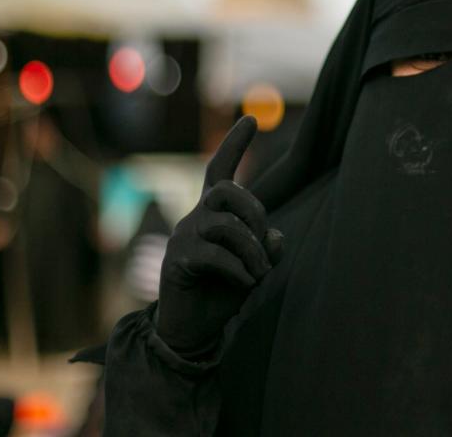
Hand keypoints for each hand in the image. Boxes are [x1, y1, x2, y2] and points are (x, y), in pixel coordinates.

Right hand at [154, 116, 283, 357]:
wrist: (191, 331)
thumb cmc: (222, 294)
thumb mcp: (254, 269)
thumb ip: (267, 249)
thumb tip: (275, 234)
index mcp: (213, 215)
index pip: (220, 171)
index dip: (234, 145)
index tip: (251, 120)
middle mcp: (195, 219)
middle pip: (225, 190)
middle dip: (253, 211)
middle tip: (262, 243)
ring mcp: (182, 238)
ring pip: (225, 225)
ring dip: (251, 251)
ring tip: (258, 275)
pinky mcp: (176, 261)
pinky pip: (215, 255)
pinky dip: (238, 270)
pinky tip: (244, 284)